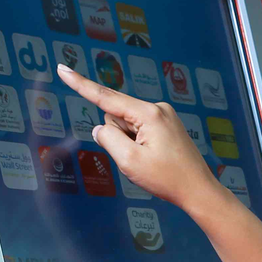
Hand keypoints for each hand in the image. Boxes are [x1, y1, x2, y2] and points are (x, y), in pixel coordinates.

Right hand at [58, 64, 221, 211]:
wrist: (198, 191)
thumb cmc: (168, 178)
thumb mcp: (129, 161)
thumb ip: (108, 139)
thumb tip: (100, 129)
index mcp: (149, 114)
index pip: (105, 97)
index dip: (80, 84)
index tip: (62, 69)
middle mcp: (158, 109)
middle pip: (116, 114)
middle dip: (119, 137)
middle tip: (139, 158)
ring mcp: (164, 116)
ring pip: (127, 124)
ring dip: (129, 143)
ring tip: (150, 160)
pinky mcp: (167, 126)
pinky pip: (139, 130)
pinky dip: (138, 144)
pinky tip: (154, 158)